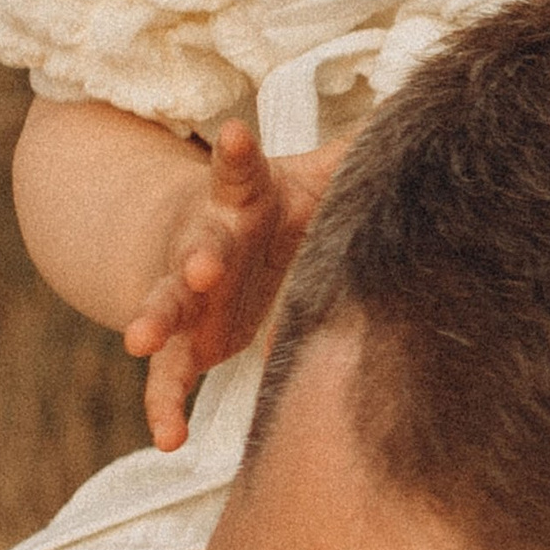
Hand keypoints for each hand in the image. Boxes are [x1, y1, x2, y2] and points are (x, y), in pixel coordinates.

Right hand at [124, 123, 345, 447]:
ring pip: (166, 304)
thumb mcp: (310, 178)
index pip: (237, 170)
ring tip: (137, 338)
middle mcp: (207, 242)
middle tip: (201, 266)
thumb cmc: (272, 208)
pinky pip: (167, 376)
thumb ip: (350, 156)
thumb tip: (412, 110)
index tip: (236, 134)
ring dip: (154, 318)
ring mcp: (188, 295)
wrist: (207, 245)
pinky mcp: (185, 342)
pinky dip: (163, 406)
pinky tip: (169, 439)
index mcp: (240, 197)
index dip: (236, 153)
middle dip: (198, 257)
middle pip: (198, 246)